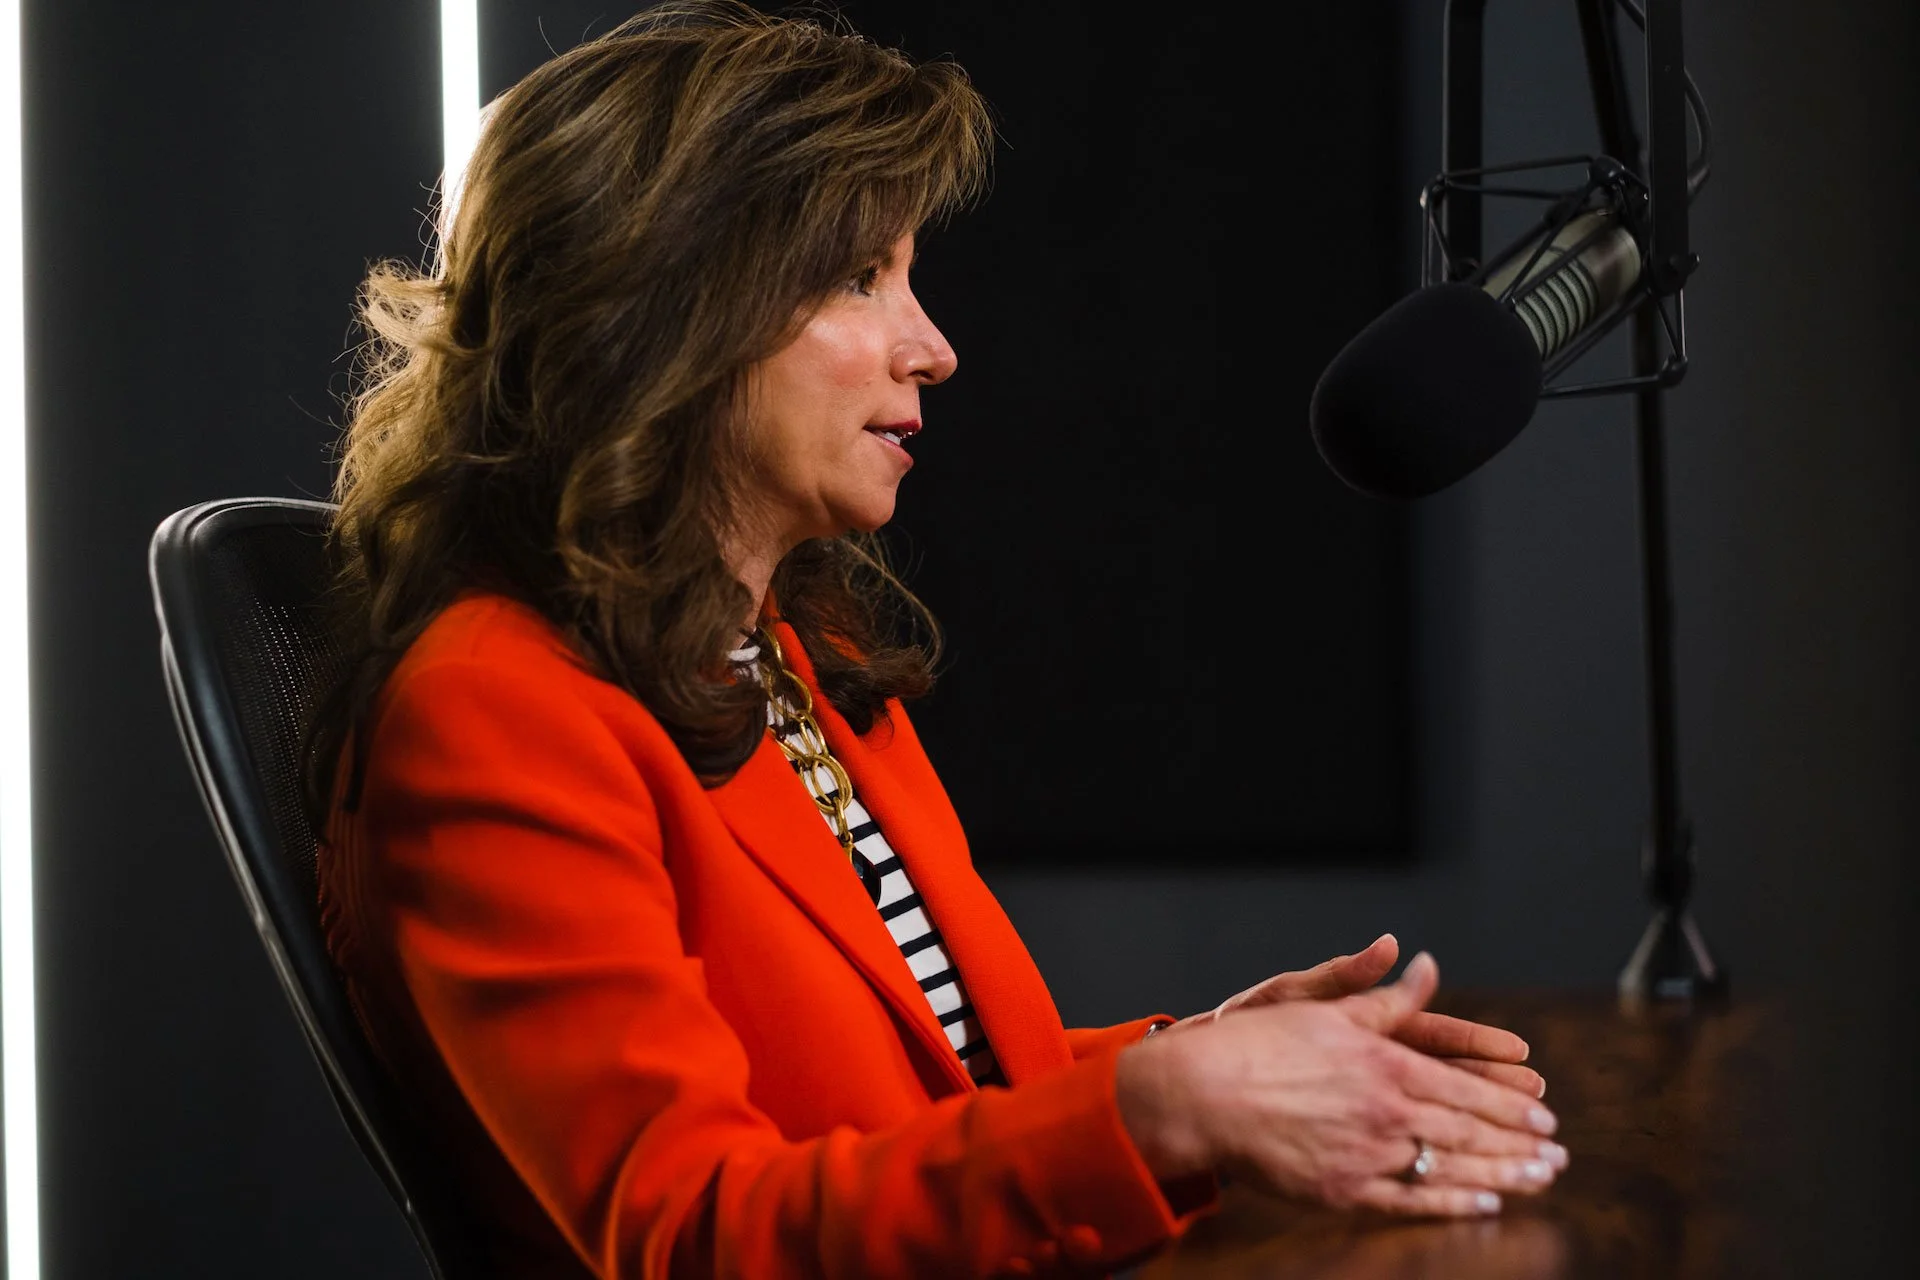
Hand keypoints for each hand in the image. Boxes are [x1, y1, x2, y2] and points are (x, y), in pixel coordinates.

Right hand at [1117, 953, 1568, 1216]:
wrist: (1203, 1093)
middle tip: (1558, 1154)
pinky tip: (1484, 1203)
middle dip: (1520, 1143)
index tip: (1545, 1111)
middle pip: (1470, 1130)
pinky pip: (1412, 1201)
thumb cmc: (1258, 1043)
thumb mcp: (1324, 1005)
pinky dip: (1452, 1203)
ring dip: (1503, 1174)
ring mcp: (1369, 1153)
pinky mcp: (1345, 1189)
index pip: (1466, 1085)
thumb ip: (1382, 993)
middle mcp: (1387, 1108)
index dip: (1510, 1100)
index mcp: (1386, 1061)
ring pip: (1451, 1167)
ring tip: (1539, 1181)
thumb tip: (1423, 964)